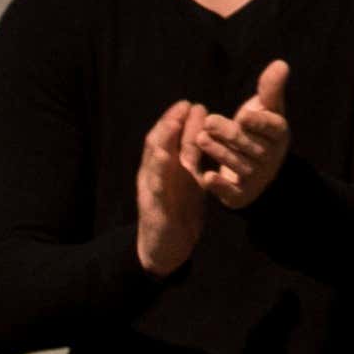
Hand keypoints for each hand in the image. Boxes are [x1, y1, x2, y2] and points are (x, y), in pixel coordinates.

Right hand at [134, 101, 211, 274]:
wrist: (167, 249)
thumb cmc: (179, 210)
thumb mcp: (190, 179)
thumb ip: (193, 156)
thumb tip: (202, 128)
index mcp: (166, 167)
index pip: (169, 138)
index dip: (178, 120)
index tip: (190, 104)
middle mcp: (155, 174)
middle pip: (159, 142)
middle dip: (170, 123)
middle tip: (185, 105)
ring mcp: (151, 190)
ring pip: (153, 161)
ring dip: (163, 141)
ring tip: (172, 125)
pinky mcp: (154, 208)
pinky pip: (155, 188)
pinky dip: (159, 172)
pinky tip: (165, 160)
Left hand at [190, 61, 293, 206]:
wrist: (256, 170)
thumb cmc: (257, 131)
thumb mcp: (266, 109)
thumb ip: (270, 89)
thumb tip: (281, 63)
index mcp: (278, 134)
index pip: (272, 128)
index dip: (258, 123)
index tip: (244, 116)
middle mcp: (270, 158)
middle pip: (250, 145)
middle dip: (230, 134)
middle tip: (209, 122)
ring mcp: (257, 178)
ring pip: (237, 164)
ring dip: (219, 152)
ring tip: (200, 139)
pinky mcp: (241, 195)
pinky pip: (231, 191)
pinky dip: (220, 186)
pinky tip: (206, 178)